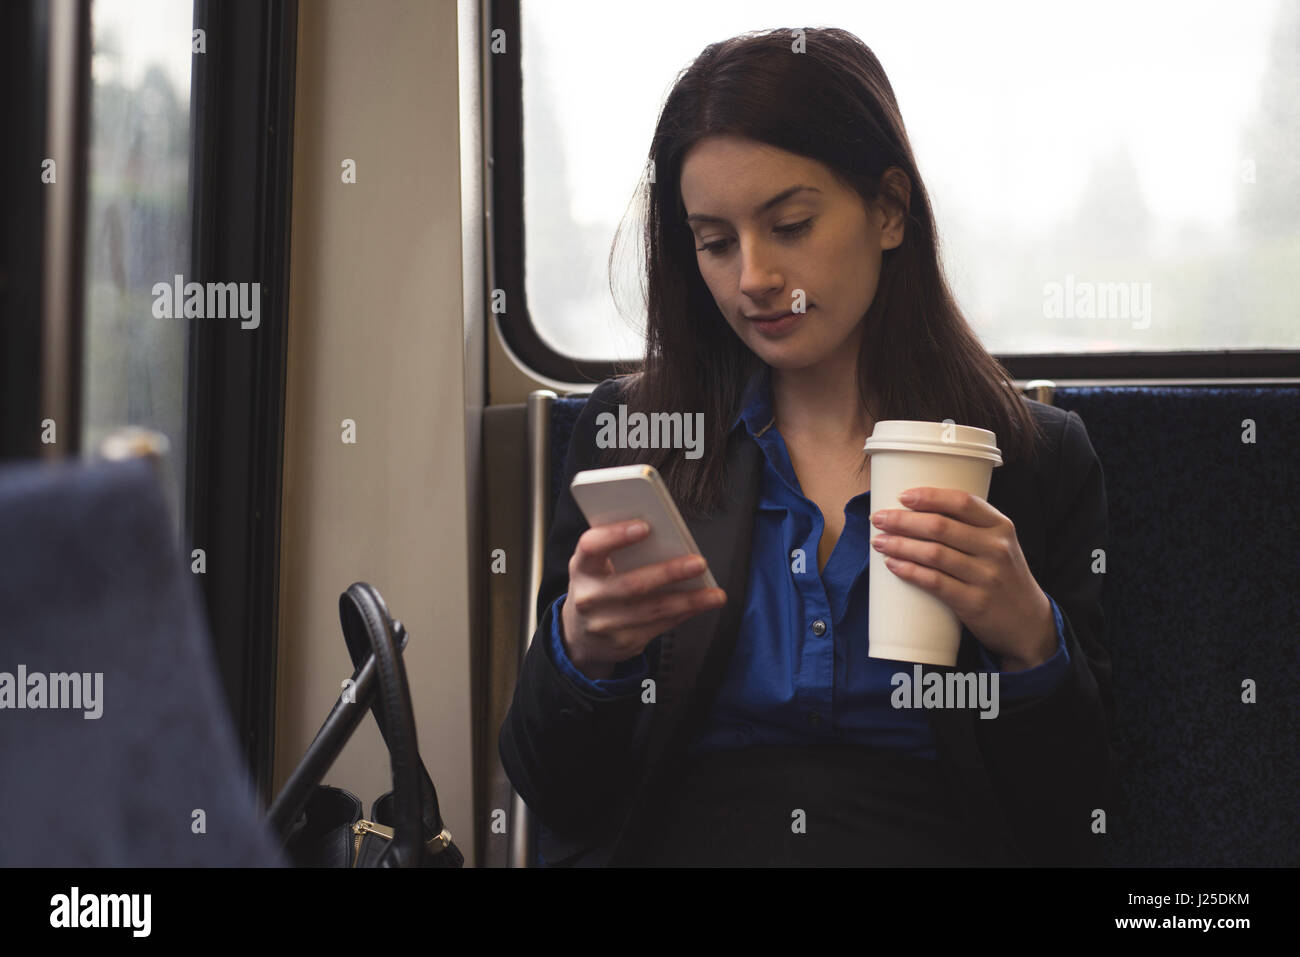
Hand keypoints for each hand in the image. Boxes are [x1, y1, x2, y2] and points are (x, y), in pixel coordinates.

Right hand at [560, 520, 725, 679]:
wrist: (581, 635)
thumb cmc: (598, 586)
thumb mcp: (597, 566)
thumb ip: (619, 550)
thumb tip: (666, 536)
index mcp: (581, 568)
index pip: (592, 547)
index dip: (616, 536)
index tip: (645, 526)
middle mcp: (588, 598)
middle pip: (632, 584)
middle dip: (669, 573)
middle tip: (699, 562)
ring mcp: (605, 624)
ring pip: (653, 610)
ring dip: (689, 600)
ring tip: (715, 593)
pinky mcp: (624, 642)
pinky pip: (661, 626)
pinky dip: (685, 613)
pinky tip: (703, 603)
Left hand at [870, 488, 1056, 670]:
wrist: (1029, 623)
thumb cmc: (1004, 577)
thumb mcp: (1000, 545)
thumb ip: (971, 527)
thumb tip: (919, 510)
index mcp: (1001, 526)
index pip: (963, 502)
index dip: (930, 496)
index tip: (903, 496)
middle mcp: (996, 548)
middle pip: (940, 527)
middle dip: (903, 520)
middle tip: (878, 519)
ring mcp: (987, 576)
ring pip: (934, 554)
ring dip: (900, 545)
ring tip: (878, 541)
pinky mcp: (975, 603)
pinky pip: (935, 582)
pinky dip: (910, 571)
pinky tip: (893, 565)